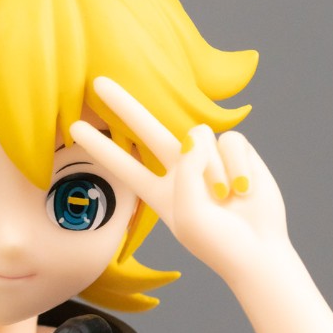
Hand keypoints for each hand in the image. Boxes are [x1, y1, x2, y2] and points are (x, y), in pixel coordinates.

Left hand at [70, 76, 290, 283]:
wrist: (258, 250)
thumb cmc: (218, 242)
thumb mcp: (188, 214)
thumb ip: (185, 171)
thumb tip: (197, 137)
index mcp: (158, 192)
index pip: (122, 164)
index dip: (100, 146)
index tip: (74, 128)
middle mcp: (179, 170)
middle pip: (146, 129)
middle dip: (125, 105)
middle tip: (98, 82)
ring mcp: (207, 159)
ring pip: (200, 137)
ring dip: (214, 169)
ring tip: (225, 199)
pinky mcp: (235, 151)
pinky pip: (231, 141)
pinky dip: (238, 165)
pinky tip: (244, 189)